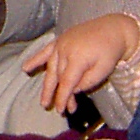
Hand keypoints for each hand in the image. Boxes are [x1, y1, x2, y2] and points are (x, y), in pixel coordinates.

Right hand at [24, 13, 138, 113]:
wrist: (115, 28)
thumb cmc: (111, 51)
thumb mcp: (104, 70)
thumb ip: (87, 82)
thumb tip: (72, 90)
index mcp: (78, 57)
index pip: (66, 83)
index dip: (62, 98)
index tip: (61, 111)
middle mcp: (66, 49)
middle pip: (58, 77)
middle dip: (57, 95)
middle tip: (55, 110)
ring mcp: (61, 43)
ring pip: (51, 67)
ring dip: (47, 85)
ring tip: (43, 100)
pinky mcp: (60, 39)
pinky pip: (45, 50)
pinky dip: (35, 59)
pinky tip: (25, 68)